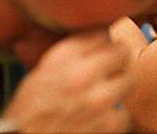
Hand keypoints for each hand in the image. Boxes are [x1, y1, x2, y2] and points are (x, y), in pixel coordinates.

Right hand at [3, 30, 133, 133]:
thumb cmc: (27, 110)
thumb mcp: (43, 70)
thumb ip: (75, 51)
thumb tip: (105, 34)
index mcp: (62, 56)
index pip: (101, 32)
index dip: (104, 41)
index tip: (100, 50)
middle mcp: (80, 74)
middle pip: (121, 51)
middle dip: (117, 60)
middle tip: (109, 71)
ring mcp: (95, 101)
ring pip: (129, 80)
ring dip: (119, 88)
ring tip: (103, 96)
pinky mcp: (104, 125)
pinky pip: (124, 114)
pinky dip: (115, 119)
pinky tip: (100, 119)